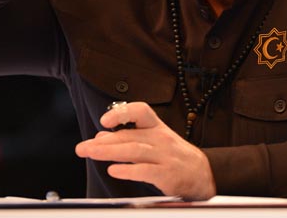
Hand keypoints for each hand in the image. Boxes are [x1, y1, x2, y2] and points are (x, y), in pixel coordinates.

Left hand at [75, 102, 216, 200]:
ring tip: (91, 154)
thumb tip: (100, 137)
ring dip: (110, 152)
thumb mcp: (152, 143)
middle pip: (130, 136)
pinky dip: (128, 170)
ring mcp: (165, 156)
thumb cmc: (173, 156)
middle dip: (104, 141)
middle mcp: (161, 139)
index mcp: (157, 128)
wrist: (203, 174)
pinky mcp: (168, 174)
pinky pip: (146, 170)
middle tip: (83, 147)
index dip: (122, 113)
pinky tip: (114, 170)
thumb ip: (127, 139)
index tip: (104, 121)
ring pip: (135, 150)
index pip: (141, 112)